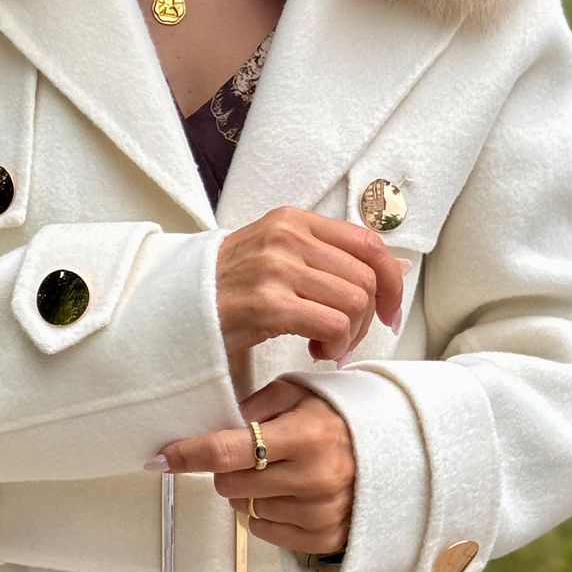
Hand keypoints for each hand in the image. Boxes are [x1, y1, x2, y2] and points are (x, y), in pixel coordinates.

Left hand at [151, 376, 353, 557]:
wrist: (394, 452)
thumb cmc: (336, 416)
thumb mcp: (298, 393)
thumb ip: (254, 405)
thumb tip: (206, 423)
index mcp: (306, 435)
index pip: (229, 451)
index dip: (188, 454)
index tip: (159, 459)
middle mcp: (313, 478)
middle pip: (229, 483)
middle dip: (227, 468)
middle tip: (251, 454)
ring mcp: (319, 512)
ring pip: (244, 509)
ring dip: (249, 491)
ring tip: (279, 472)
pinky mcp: (323, 538)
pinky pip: (264, 532)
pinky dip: (265, 514)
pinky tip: (289, 495)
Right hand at [216, 205, 408, 367]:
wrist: (172, 310)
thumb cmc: (229, 289)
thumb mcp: (280, 257)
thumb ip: (332, 257)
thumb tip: (398, 267)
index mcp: (293, 220)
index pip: (368, 243)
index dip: (390, 281)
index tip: (388, 312)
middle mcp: (286, 236)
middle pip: (365, 277)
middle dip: (367, 318)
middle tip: (343, 337)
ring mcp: (275, 268)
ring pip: (354, 301)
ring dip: (349, 334)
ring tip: (325, 344)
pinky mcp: (267, 304)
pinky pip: (333, 324)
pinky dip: (334, 345)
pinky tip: (314, 350)